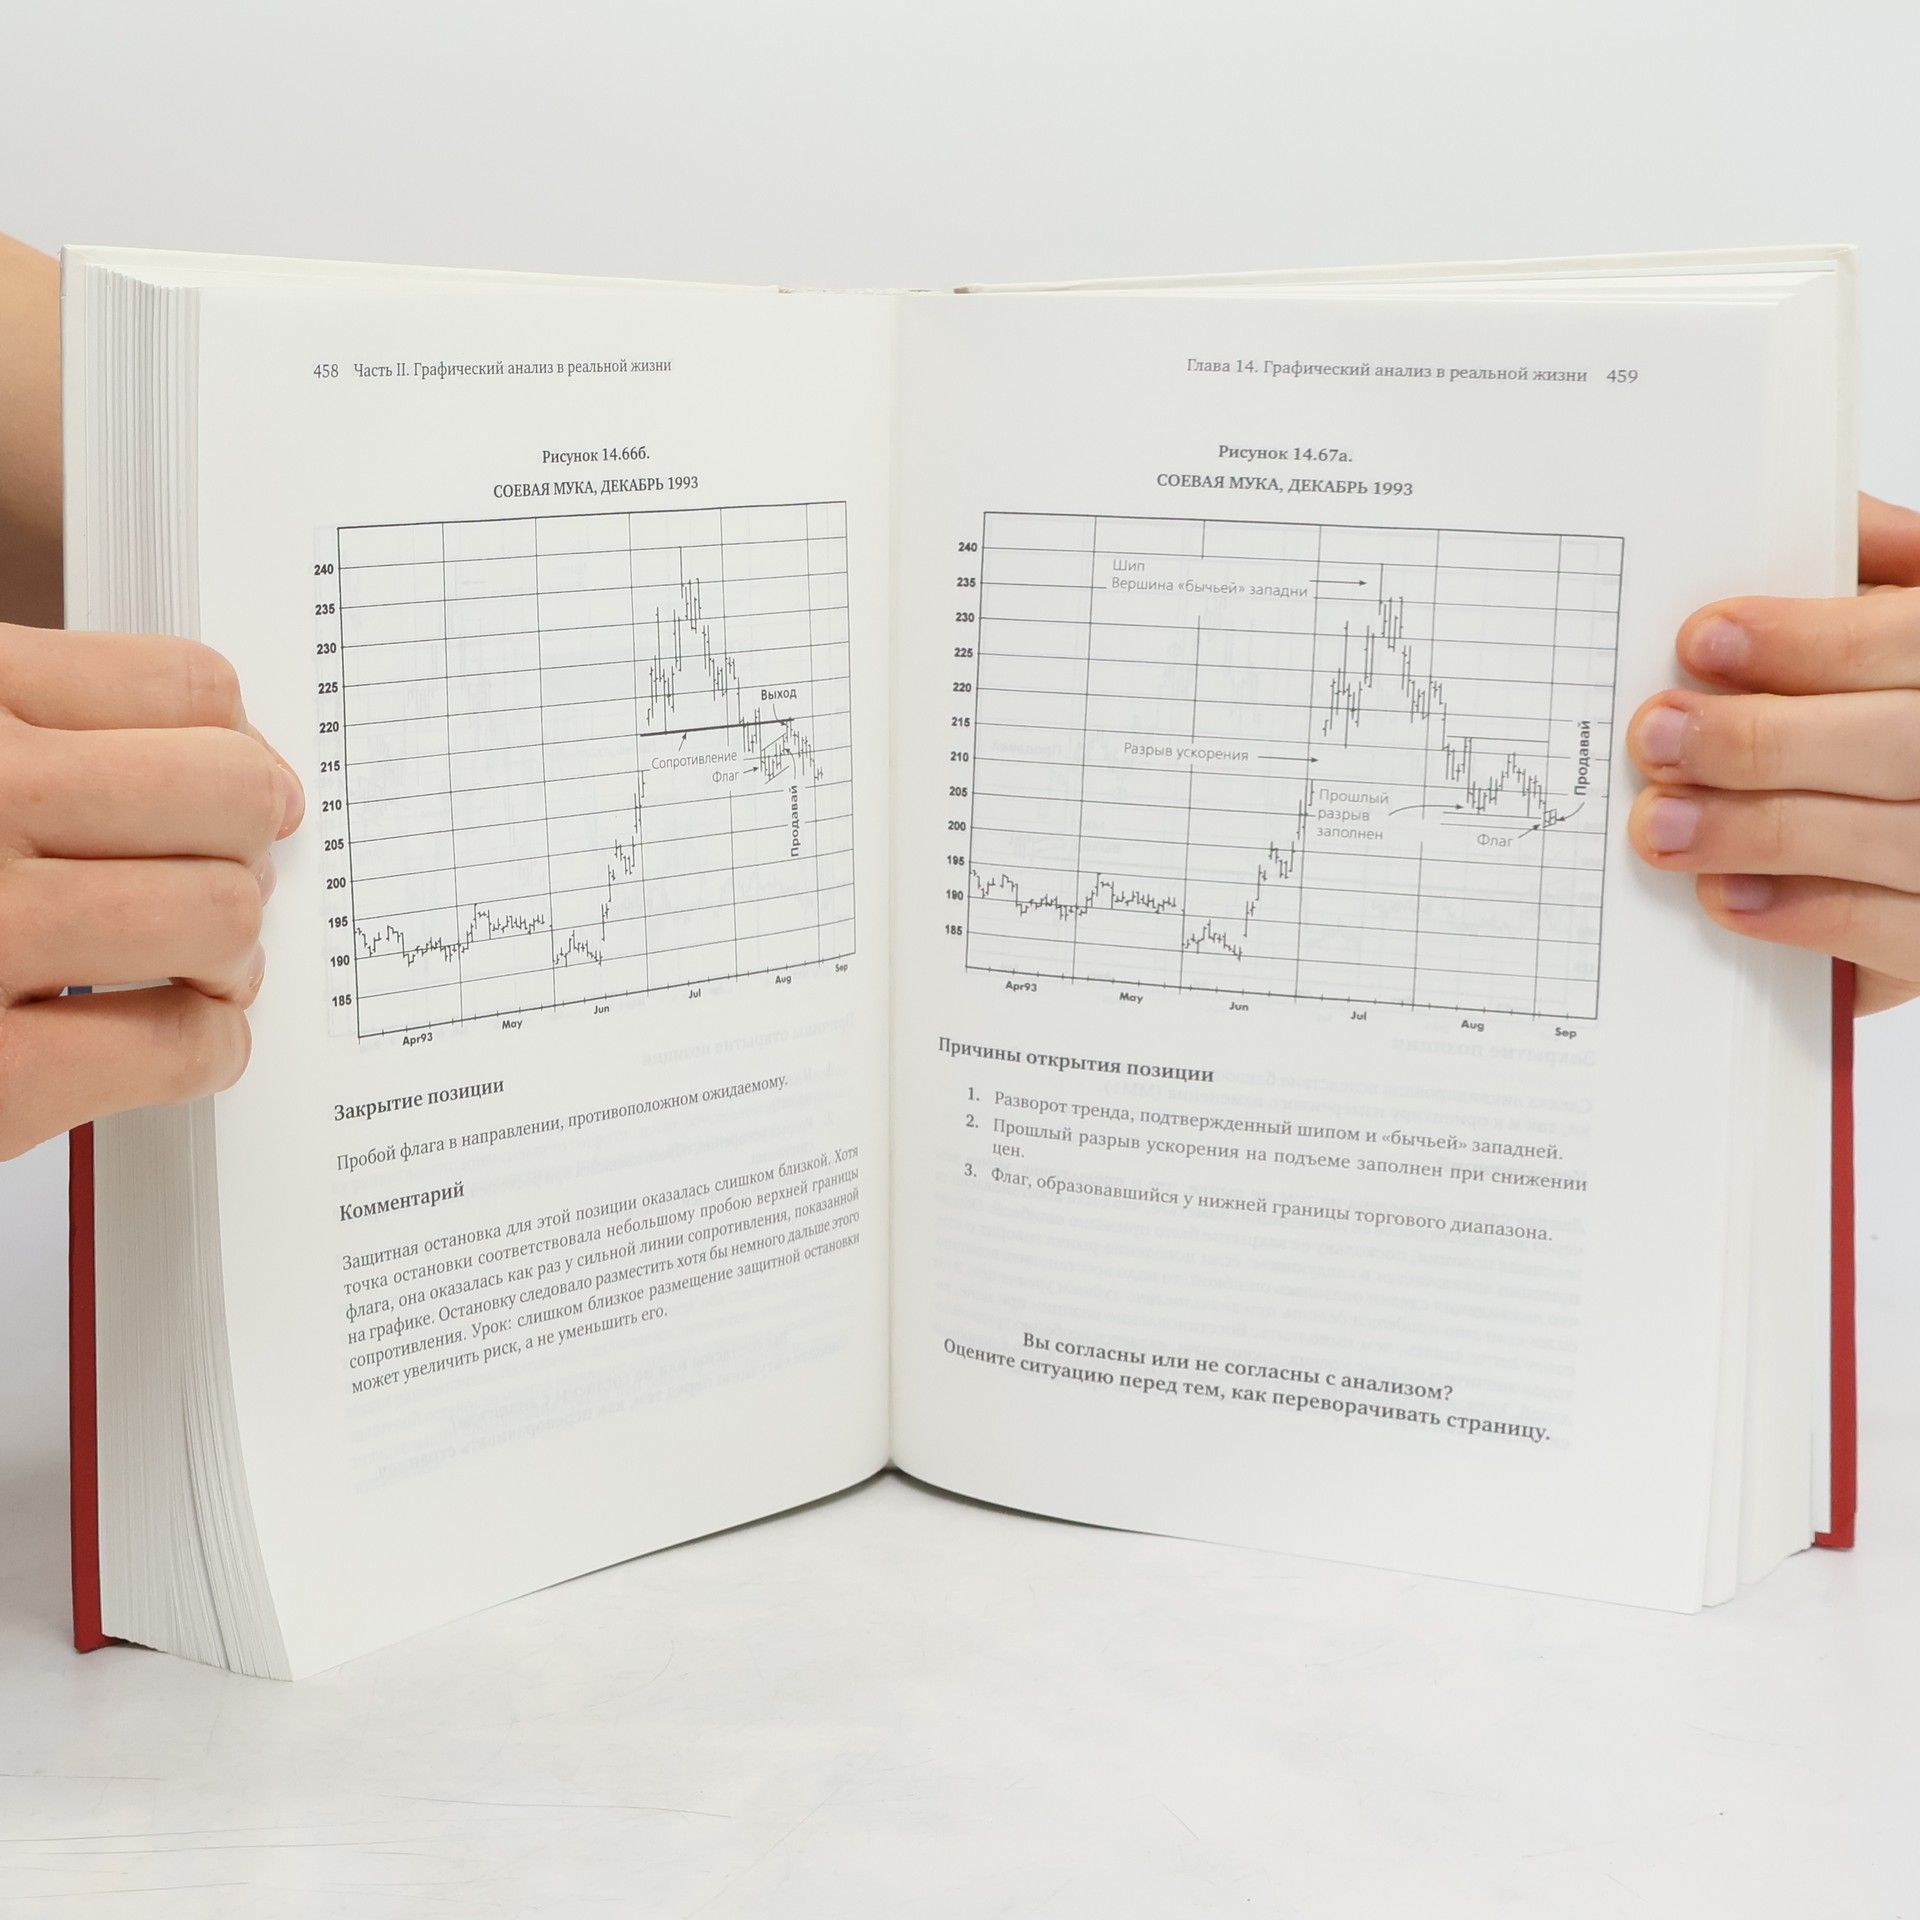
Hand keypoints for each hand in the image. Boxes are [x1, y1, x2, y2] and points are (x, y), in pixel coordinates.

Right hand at [0, 624, 302, 1158]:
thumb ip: (42, 734)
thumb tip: (224, 746)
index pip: (188, 686)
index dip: (235, 748)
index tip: (235, 790)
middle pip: (234, 791)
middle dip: (249, 846)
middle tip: (224, 880)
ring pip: (224, 913)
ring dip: (231, 954)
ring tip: (187, 969)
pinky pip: (186, 1043)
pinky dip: (201, 1049)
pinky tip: (161, 1043)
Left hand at [1627, 493, 1919, 1014]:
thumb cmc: (1900, 700)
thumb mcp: (1905, 613)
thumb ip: (1874, 568)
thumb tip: (1819, 516)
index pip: (1911, 639)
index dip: (1810, 640)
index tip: (1703, 640)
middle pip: (1895, 743)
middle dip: (1760, 741)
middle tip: (1654, 738)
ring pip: (1886, 840)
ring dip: (1756, 833)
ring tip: (1659, 826)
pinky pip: (1891, 932)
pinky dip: (1802, 915)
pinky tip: (1725, 898)